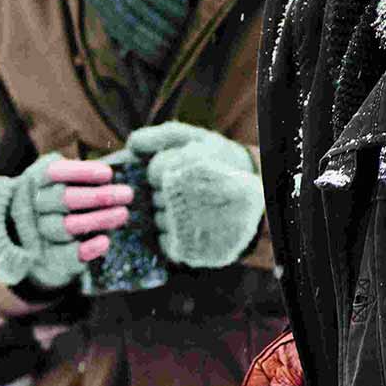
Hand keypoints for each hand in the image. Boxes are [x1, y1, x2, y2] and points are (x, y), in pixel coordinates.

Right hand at [0, 151, 134, 288]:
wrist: (41, 243)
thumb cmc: (65, 203)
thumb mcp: (69, 182)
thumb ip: (84, 175)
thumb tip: (116, 167)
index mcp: (37, 182)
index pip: (53, 172)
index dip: (81, 172)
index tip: (108, 174)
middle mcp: (34, 207)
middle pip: (62, 199)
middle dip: (97, 196)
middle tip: (127, 194)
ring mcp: (40, 233)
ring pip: (66, 226)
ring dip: (98, 219)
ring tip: (123, 213)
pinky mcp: (49, 258)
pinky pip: (67, 255)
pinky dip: (88, 248)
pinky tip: (105, 241)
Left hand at [127, 122, 263, 268]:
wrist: (255, 200)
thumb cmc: (219, 163)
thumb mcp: (197, 139)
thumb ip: (161, 136)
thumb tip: (130, 145)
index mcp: (197, 167)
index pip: (155, 172)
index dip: (159, 172)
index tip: (175, 172)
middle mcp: (196, 198)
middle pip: (154, 198)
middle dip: (162, 193)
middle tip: (184, 192)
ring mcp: (196, 226)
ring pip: (157, 221)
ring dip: (166, 215)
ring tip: (189, 208)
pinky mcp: (195, 249)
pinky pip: (164, 242)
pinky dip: (170, 235)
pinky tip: (189, 225)